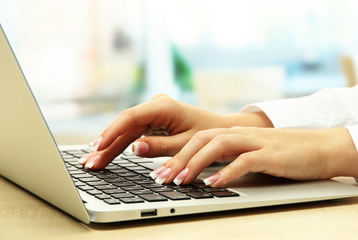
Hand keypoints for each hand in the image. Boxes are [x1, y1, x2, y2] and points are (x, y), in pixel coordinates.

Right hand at [79, 94, 272, 168]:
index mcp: (163, 106)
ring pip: (127, 130)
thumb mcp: (185, 143)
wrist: (222, 130)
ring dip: (111, 146)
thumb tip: (133, 148)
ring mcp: (153, 112)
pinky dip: (122, 145)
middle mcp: (155, 106)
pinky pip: (134, 133)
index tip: (97, 146)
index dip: (112, 132)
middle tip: (89, 162)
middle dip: (107, 145)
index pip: (131, 118)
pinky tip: (107, 153)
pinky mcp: (153, 120)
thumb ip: (159, 147)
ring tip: (93, 161)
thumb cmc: (209, 135)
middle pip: (125, 126)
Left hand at [151, 127, 357, 186]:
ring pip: (218, 145)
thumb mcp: (249, 152)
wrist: (319, 146)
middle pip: (201, 139)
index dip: (176, 154)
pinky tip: (213, 183)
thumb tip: (203, 172)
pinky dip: (226, 172)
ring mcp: (255, 142)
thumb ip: (228, 157)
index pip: (197, 139)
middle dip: (178, 158)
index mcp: (233, 133)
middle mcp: (240, 134)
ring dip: (197, 162)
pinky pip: (244, 161)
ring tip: (182, 180)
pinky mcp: (270, 154)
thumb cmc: (281, 153)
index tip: (159, 171)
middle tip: (161, 177)